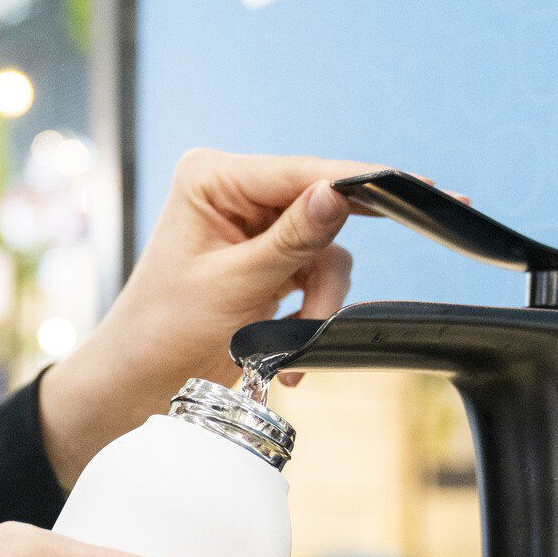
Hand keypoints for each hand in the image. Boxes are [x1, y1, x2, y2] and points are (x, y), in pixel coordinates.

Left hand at [40, 148, 377, 486]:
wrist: (140, 384)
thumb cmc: (166, 331)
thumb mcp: (236, 285)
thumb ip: (294, 239)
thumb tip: (340, 193)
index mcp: (212, 178)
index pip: (301, 172)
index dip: (360, 182)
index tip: (417, 189)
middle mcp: (234, 191)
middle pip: (321, 209)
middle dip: (322, 271)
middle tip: (332, 304)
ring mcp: (254, 225)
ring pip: (327, 251)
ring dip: (318, 305)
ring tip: (289, 348)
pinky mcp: (268, 258)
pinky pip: (317, 275)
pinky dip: (311, 316)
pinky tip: (285, 352)